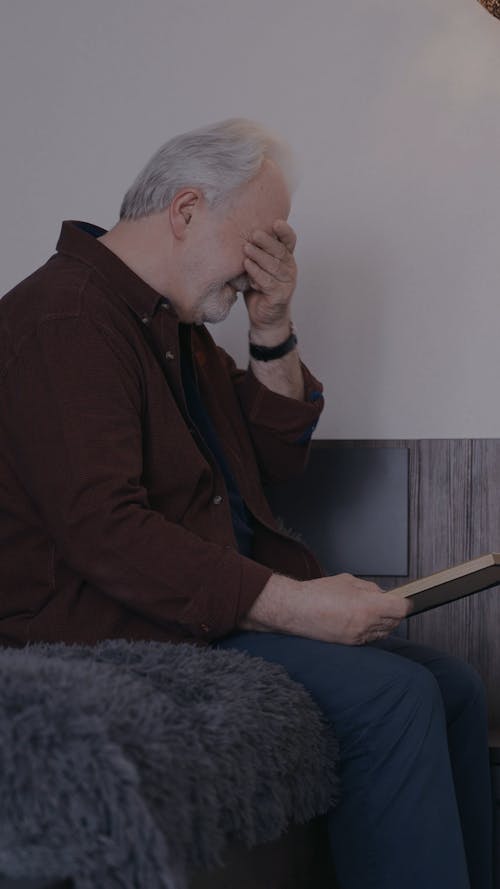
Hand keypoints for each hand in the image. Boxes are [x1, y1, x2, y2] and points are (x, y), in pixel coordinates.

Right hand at [242, 573, 411, 644]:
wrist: (295, 610)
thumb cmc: (317, 593)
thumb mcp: (348, 581)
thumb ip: (369, 588)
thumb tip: (383, 594)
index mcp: (367, 606)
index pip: (400, 609)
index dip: (405, 603)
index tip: (405, 600)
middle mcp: (365, 625)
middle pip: (395, 622)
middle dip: (393, 611)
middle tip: (386, 603)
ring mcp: (358, 637)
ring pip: (384, 632)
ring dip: (384, 622)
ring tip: (372, 611)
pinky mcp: (350, 644)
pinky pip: (371, 638)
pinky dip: (371, 630)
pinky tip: (361, 620)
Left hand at [243, 220, 296, 339]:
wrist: (265, 317)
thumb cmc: (260, 288)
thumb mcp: (258, 267)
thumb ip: (255, 253)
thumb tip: (237, 234)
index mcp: (285, 258)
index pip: (289, 241)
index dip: (284, 231)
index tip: (276, 222)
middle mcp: (289, 268)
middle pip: (280, 251)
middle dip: (267, 241)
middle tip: (254, 234)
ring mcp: (287, 282)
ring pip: (274, 266)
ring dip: (259, 256)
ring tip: (246, 248)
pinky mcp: (280, 295)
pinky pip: (267, 281)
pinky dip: (256, 273)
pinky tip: (247, 266)